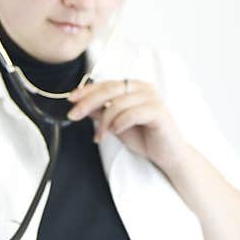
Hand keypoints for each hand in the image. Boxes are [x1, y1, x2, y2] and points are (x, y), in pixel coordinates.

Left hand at [66, 79, 191, 176]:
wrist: (168, 156)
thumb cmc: (145, 137)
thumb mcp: (116, 124)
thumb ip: (102, 112)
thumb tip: (81, 105)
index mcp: (134, 87)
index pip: (106, 84)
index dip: (86, 90)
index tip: (71, 99)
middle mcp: (143, 88)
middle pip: (109, 89)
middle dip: (88, 102)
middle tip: (74, 115)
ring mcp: (153, 98)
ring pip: (118, 102)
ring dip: (104, 121)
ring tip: (101, 136)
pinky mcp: (159, 111)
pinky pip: (132, 113)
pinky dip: (120, 122)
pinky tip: (116, 131)